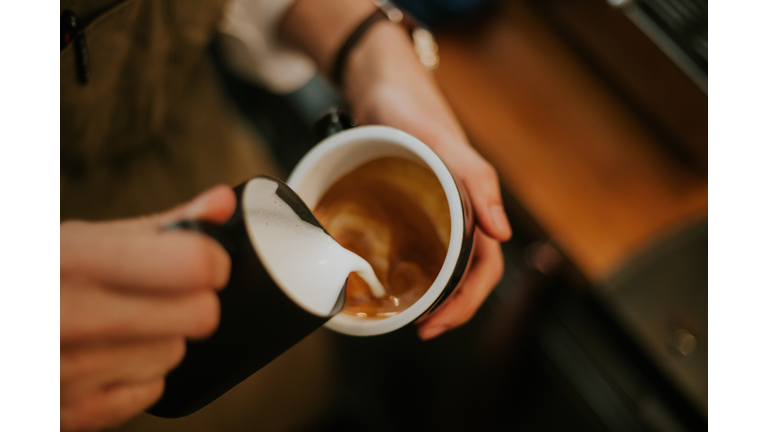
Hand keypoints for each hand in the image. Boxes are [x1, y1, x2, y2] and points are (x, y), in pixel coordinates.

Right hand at [60, 186, 235, 430]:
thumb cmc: (38, 279)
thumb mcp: (83, 240)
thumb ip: (161, 224)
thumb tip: (223, 203)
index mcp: (75, 261)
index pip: (195, 265)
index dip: (212, 261)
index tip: (204, 262)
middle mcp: (70, 317)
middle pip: (199, 315)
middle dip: (190, 301)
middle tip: (159, 294)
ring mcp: (69, 372)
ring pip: (175, 353)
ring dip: (159, 339)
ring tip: (117, 325)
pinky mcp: (71, 414)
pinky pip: (150, 392)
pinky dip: (137, 377)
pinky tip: (105, 356)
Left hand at [282, 1, 510, 339]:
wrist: (381, 87)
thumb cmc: (413, 111)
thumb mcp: (444, 144)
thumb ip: (476, 182)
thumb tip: (502, 234)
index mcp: (475, 204)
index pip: (485, 268)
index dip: (466, 302)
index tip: (437, 323)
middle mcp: (461, 212)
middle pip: (468, 274)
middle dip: (451, 308)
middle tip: (421, 328)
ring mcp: (438, 211)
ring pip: (447, 264)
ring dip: (437, 294)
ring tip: (412, 314)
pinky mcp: (416, 207)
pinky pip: (424, 246)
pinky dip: (417, 270)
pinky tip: (398, 280)